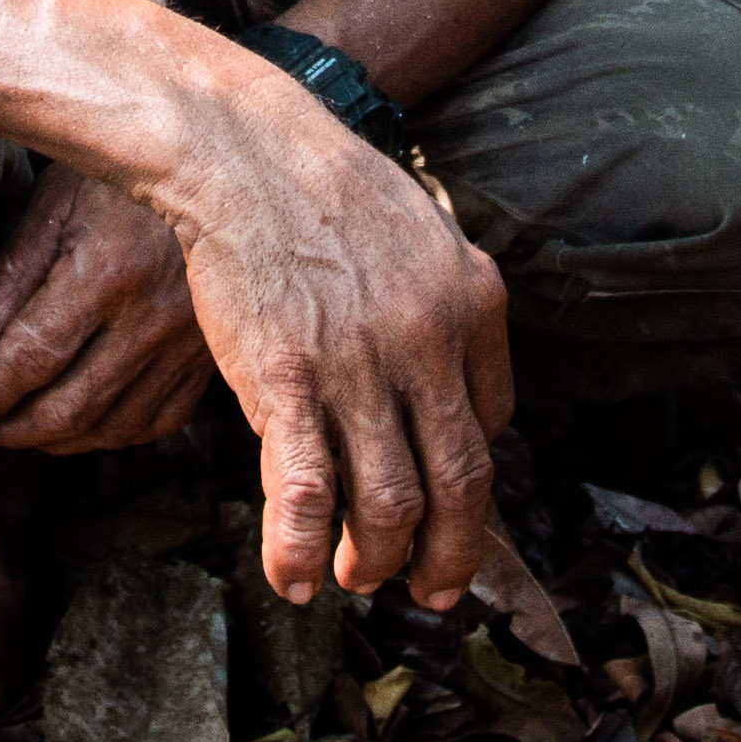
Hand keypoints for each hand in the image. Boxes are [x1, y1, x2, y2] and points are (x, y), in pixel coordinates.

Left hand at [0, 167, 223, 454]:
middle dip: (8, 429)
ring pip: (111, 427)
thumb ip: (14, 270)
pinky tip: (80, 426)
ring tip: (15, 432)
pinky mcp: (208, 357)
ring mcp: (186, 346)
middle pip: (67, 408)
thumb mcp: (60, 198)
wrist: (221, 175)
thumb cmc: (128, 177)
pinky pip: (157, 421)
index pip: (30, 358)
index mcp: (106, 274)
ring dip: (54, 440)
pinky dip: (110, 435)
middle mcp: (150, 319)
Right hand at [144, 94, 516, 609]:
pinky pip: (306, 494)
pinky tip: (292, 580)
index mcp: (475, 303)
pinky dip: (300, 552)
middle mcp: (430, 342)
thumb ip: (448, 311)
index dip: (466, 482)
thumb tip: (451, 395)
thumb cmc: (326, 192)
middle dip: (449, 556)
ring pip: (391, 504)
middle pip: (462, 484)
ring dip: (376, 563)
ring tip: (356, 578)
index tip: (443, 508)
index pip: (492, 426)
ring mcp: (360, 366)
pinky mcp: (288, 381)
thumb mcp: (424, 237)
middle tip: (431, 590)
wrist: (248, 151)